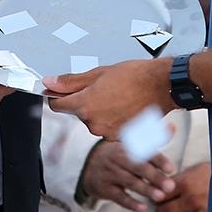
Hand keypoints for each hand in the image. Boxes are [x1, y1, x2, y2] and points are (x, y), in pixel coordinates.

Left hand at [45, 57, 172, 139]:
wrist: (162, 86)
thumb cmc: (134, 76)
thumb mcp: (98, 73)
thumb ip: (71, 81)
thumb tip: (49, 82)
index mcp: (85, 106)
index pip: (57, 105)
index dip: (57, 96)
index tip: (61, 90)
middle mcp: (93, 123)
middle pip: (78, 112)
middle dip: (85, 101)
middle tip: (102, 87)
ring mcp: (107, 133)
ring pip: (94, 120)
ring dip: (100, 110)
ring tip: (117, 96)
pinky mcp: (121, 138)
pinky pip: (108, 128)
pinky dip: (113, 119)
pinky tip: (124, 107)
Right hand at [76, 136, 176, 211]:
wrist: (85, 164)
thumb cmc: (115, 155)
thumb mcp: (129, 143)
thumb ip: (152, 138)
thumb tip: (173, 127)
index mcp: (126, 146)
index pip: (144, 152)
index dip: (158, 160)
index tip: (171, 168)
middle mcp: (117, 159)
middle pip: (138, 167)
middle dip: (155, 177)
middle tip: (170, 186)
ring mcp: (110, 174)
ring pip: (129, 182)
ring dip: (145, 189)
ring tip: (160, 196)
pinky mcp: (105, 189)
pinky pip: (118, 197)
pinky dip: (130, 203)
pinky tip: (142, 208)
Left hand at [154, 161, 210, 211]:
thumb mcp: (198, 170)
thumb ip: (180, 179)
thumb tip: (163, 186)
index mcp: (185, 183)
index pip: (158, 196)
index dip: (158, 197)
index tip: (162, 197)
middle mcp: (190, 201)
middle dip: (164, 211)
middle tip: (170, 208)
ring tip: (191, 210)